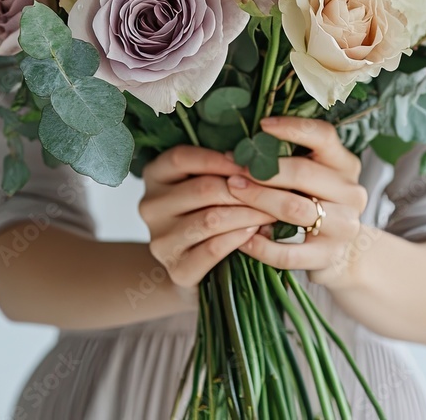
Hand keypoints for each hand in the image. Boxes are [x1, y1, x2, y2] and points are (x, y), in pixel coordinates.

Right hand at [138, 146, 275, 293]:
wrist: (196, 264)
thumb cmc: (207, 209)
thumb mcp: (205, 180)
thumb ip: (221, 167)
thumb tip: (257, 156)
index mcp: (155, 175)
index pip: (181, 158)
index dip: (219, 158)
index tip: (251, 161)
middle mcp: (150, 206)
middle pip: (202, 189)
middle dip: (245, 188)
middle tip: (275, 187)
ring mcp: (161, 240)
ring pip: (211, 219)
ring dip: (248, 213)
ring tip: (272, 210)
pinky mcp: (177, 269)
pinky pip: (213, 249)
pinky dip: (239, 237)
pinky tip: (257, 231)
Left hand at [226, 116, 368, 289]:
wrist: (343, 250)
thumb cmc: (316, 201)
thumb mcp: (314, 174)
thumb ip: (290, 157)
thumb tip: (245, 141)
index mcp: (345, 164)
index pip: (324, 136)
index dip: (292, 128)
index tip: (261, 125)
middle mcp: (350, 192)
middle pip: (303, 173)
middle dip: (263, 170)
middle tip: (233, 168)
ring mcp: (343, 226)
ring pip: (295, 208)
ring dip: (258, 199)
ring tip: (232, 191)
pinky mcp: (328, 256)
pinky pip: (288, 253)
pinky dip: (260, 245)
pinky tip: (242, 238)